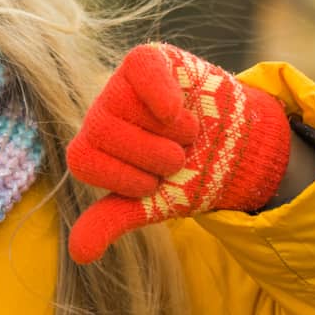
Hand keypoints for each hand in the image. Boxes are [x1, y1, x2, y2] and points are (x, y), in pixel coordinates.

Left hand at [65, 42, 291, 264]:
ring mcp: (123, 82)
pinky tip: (174, 107)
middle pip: (101, 130)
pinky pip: (142, 68)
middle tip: (178, 157)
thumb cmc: (187, 175)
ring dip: (173, 131)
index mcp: (92, 145)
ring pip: (128, 105)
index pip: (82, 159)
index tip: (154, 184)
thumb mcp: (150, 203)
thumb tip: (79, 254)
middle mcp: (101, 110)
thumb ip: (112, 220)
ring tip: (188, 134)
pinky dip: (158, 91)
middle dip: (153, 156)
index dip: (124, 178)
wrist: (235, 150)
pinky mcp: (150, 61)